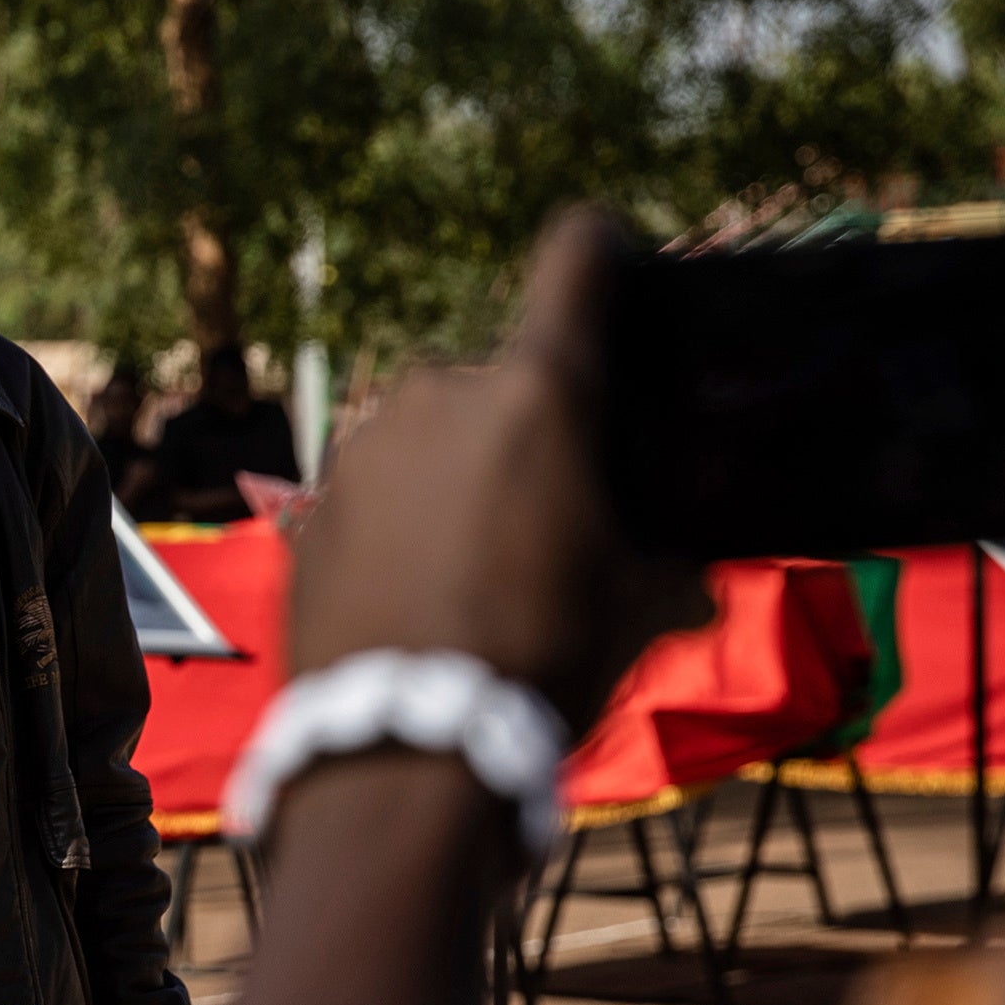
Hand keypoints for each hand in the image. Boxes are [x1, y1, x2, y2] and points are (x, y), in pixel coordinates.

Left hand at [288, 208, 704, 732]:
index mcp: (540, 392)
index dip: (604, 252)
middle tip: (550, 510)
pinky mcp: (310, 502)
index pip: (578, 255)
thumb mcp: (634, 612)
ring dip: (456, 474)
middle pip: (503, 377)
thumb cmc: (539, 666)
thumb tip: (693, 579)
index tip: (616, 270)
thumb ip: (669, 567)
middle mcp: (443, 391)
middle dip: (528, 428)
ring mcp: (363, 444)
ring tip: (476, 565)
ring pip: (432, 433)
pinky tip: (415, 588)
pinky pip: (376, 487)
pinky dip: (399, 518)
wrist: (400, 751)